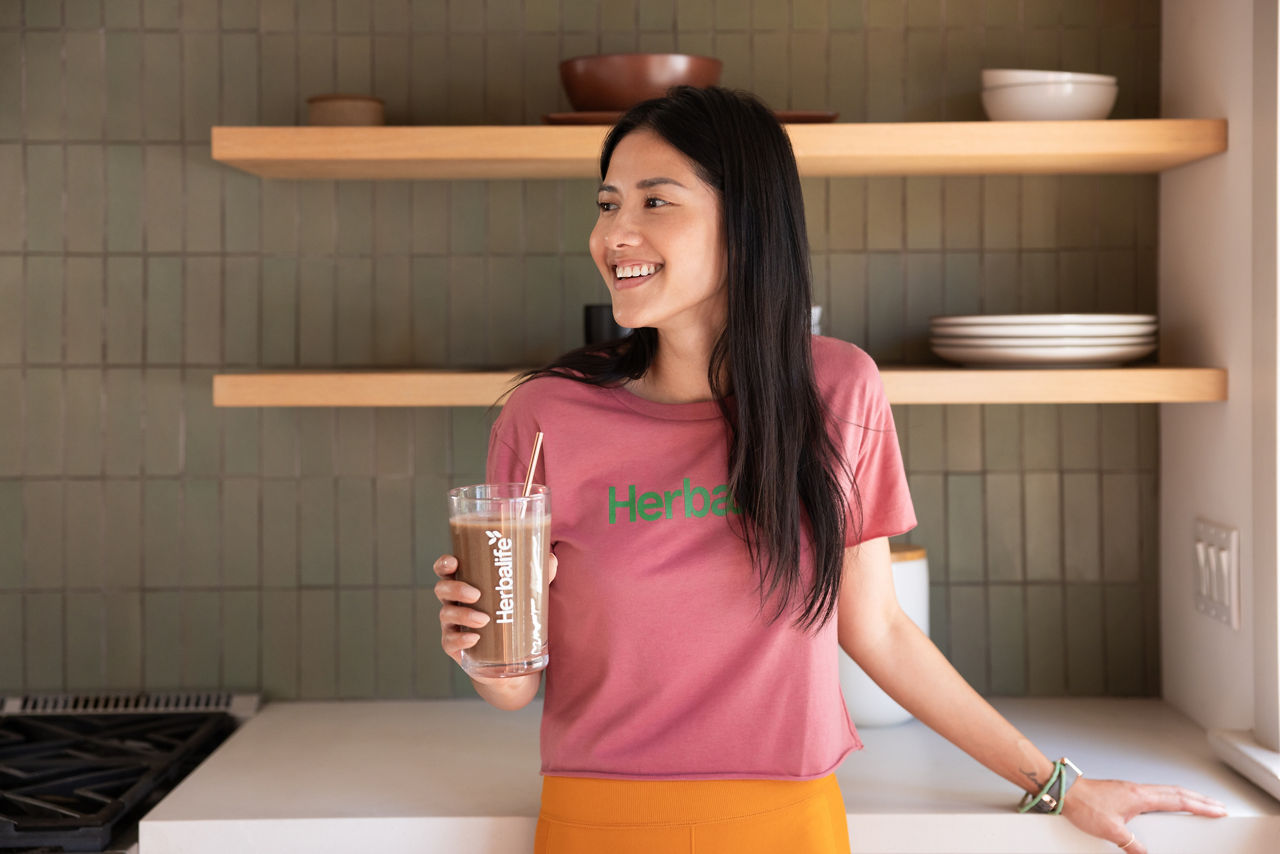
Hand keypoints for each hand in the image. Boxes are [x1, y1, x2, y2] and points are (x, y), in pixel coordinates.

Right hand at [433, 552, 558, 667]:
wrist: (510, 661)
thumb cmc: (512, 618)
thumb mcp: (525, 597)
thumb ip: (537, 577)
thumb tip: (551, 558)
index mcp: (466, 584)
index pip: (445, 570)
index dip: (444, 563)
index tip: (454, 561)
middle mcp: (454, 603)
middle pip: (442, 589)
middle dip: (455, 588)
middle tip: (476, 594)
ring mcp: (452, 626)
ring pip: (446, 615)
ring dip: (463, 614)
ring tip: (484, 619)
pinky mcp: (455, 647)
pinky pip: (450, 642)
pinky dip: (461, 639)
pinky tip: (474, 638)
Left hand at [1061, 777, 1227, 852]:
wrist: (1065, 792)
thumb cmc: (1083, 804)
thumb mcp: (1111, 831)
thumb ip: (1131, 844)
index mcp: (1140, 796)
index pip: (1178, 801)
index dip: (1201, 806)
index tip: (1217, 809)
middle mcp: (1137, 790)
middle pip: (1176, 793)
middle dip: (1199, 799)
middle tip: (1216, 805)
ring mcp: (1130, 789)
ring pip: (1165, 791)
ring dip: (1184, 797)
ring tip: (1198, 804)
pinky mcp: (1123, 792)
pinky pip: (1153, 794)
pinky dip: (1167, 797)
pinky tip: (1166, 804)